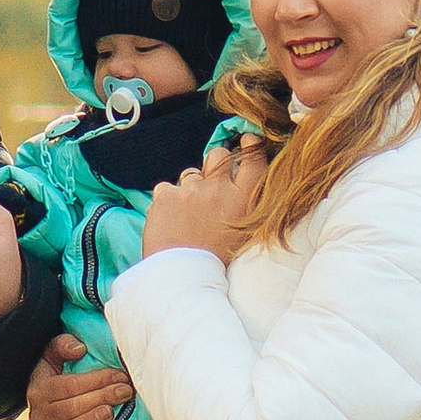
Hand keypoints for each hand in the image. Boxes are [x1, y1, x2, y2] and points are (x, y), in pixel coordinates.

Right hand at [26, 333, 135, 419]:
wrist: (43, 410)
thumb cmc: (55, 379)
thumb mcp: (52, 357)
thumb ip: (62, 346)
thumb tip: (79, 348)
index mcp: (38, 389)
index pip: (68, 384)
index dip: (96, 380)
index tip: (120, 375)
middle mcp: (38, 415)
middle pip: (70, 408)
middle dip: (101, 398)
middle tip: (126, 391)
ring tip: (111, 413)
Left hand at [141, 144, 264, 264]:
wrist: (184, 279)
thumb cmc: (217, 261)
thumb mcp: (246, 233)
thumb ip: (245, 204)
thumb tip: (241, 181)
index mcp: (246, 201)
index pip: (254, 159)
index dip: (250, 146)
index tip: (247, 140)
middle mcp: (221, 190)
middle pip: (219, 155)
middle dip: (215, 164)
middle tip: (210, 185)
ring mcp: (192, 190)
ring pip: (190, 174)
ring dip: (190, 188)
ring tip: (188, 216)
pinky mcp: (166, 195)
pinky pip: (167, 189)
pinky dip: (167, 202)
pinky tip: (171, 222)